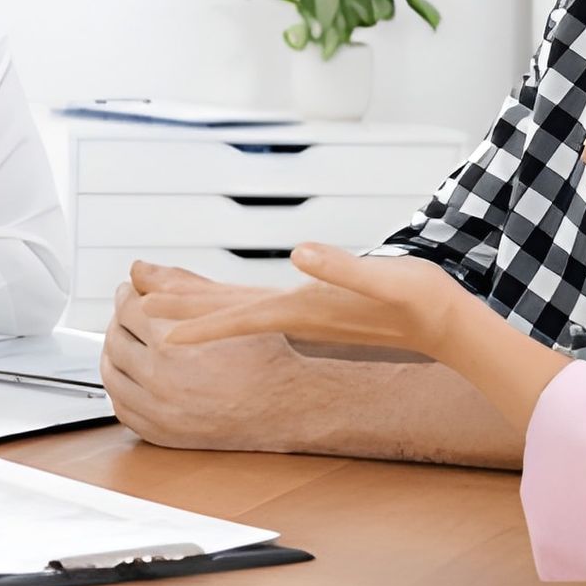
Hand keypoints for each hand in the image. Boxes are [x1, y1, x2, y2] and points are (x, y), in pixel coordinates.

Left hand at [99, 265, 313, 451]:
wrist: (286, 404)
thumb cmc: (264, 355)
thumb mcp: (227, 308)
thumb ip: (177, 285)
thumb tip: (137, 270)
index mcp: (171, 342)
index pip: (128, 310)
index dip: (127, 296)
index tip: (130, 292)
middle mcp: (159, 380)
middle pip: (115, 341)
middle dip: (119, 322)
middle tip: (127, 314)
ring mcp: (158, 411)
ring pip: (113, 377)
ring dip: (114, 355)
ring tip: (127, 342)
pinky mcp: (162, 433)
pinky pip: (123, 409)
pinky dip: (122, 389)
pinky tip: (133, 376)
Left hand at [156, 246, 474, 360]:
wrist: (447, 324)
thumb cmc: (420, 300)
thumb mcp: (384, 278)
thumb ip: (343, 267)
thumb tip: (301, 255)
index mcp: (307, 308)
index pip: (240, 317)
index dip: (199, 322)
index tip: (159, 330)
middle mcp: (300, 314)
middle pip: (230, 315)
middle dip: (184, 313)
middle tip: (138, 309)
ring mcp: (308, 313)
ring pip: (242, 312)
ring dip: (202, 309)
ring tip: (165, 308)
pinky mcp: (318, 308)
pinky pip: (263, 308)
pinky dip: (234, 306)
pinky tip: (226, 306)